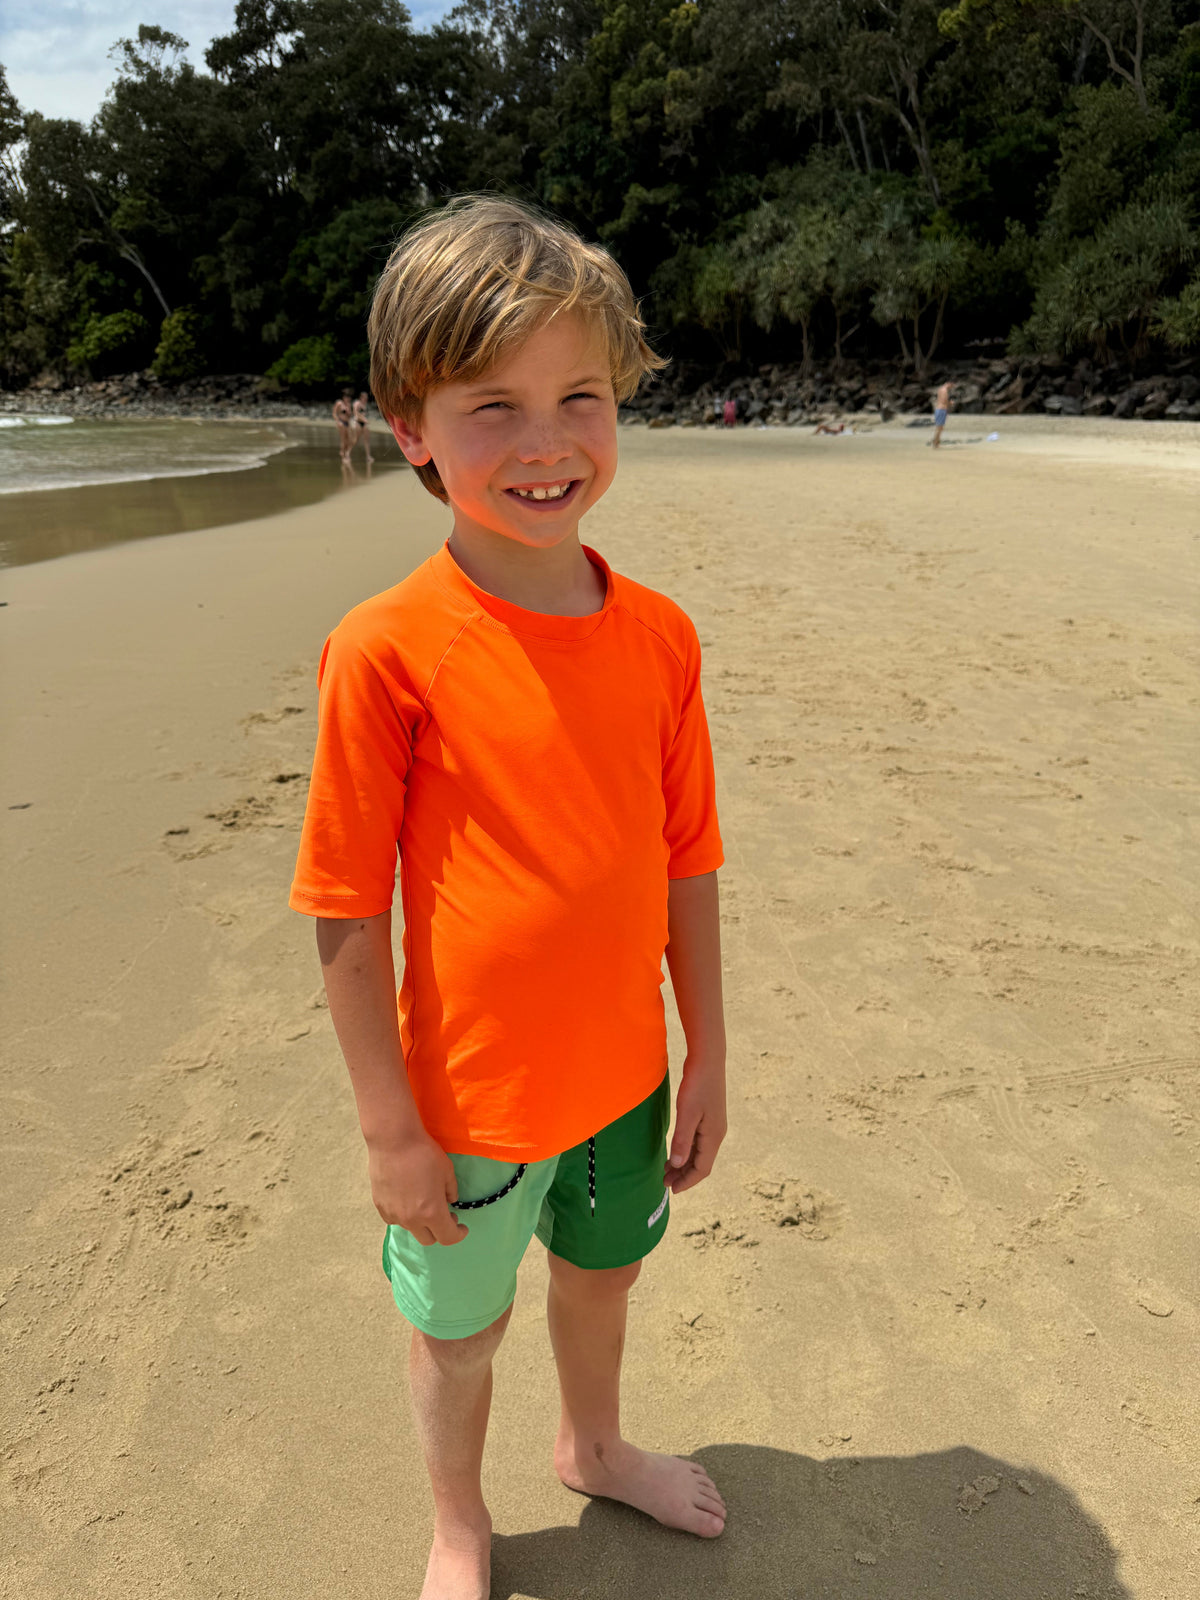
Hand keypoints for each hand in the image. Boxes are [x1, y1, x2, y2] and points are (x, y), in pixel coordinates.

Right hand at [366, 1128, 468, 1245]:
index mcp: (431, 1212)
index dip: (458, 1234)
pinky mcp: (380, 1206)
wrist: (393, 1140)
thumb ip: (451, 1191)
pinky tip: (407, 1199)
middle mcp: (411, 1219)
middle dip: (440, 1231)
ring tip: (424, 1203)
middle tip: (446, 1214)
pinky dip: (404, 1215)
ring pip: (411, 1228)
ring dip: (421, 1222)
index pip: (447, 1238)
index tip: (462, 1228)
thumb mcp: (447, 1171)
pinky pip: (395, 1219)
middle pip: (428, 1239)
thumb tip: (450, 1201)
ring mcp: (393, 1214)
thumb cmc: (424, 1153)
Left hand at [664, 1058, 726, 1193]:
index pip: (702, 1169)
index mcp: (713, 1136)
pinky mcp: (708, 1117)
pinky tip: (675, 1151)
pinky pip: (697, 1142)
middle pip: (701, 1163)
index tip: (671, 1190)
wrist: (708, 1060)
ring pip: (699, 1153)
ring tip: (667, 1170)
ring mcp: (713, 1126)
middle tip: (664, 1183)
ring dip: (684, 1164)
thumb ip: (682, 1139)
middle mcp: (716, 1134)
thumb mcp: (687, 1113)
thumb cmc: (697, 1085)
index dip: (687, 1181)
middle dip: (683, 1175)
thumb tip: (677, 1164)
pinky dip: (686, 1150)